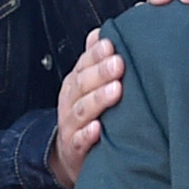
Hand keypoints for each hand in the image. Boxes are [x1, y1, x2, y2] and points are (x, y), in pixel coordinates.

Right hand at [47, 31, 122, 188]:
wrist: (69, 156)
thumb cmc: (87, 116)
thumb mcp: (87, 86)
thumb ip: (94, 62)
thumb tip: (101, 32)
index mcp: (75, 84)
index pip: (83, 64)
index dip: (95, 54)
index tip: (111, 44)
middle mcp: (70, 102)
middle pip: (82, 84)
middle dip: (100, 73)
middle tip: (119, 63)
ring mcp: (71, 126)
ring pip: (81, 111)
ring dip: (98, 100)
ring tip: (116, 90)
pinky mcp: (75, 150)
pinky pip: (79, 142)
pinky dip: (87, 135)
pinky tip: (98, 129)